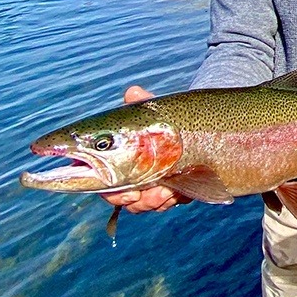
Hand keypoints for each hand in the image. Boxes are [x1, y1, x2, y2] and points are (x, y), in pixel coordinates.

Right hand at [97, 85, 191, 213]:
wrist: (192, 130)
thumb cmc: (162, 123)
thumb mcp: (154, 114)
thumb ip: (143, 105)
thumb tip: (133, 92)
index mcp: (116, 159)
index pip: (104, 181)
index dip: (111, 192)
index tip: (125, 193)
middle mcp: (128, 176)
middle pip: (120, 198)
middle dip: (131, 201)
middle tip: (139, 196)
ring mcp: (147, 186)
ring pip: (142, 205)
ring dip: (152, 201)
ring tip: (165, 192)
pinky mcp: (167, 192)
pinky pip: (163, 204)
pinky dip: (168, 200)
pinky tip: (175, 193)